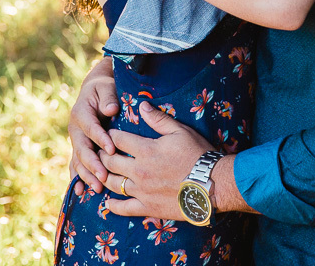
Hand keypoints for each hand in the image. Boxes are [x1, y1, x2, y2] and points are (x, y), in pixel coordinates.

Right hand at [68, 57, 117, 193]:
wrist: (95, 92)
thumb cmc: (103, 89)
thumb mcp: (106, 88)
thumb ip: (108, 98)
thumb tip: (111, 109)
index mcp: (81, 113)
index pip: (91, 128)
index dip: (100, 139)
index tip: (112, 149)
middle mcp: (75, 130)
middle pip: (82, 149)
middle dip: (92, 164)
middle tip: (104, 177)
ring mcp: (75, 141)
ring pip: (78, 161)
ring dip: (87, 175)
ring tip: (98, 189)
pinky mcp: (78, 150)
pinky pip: (76, 166)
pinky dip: (78, 179)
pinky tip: (80, 193)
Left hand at [99, 102, 211, 219]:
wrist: (213, 185)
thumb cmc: (198, 155)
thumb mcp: (180, 131)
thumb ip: (158, 119)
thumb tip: (142, 105)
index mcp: (146, 150)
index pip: (117, 139)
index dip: (111, 134)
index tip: (109, 133)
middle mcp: (139, 170)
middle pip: (110, 161)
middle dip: (103, 154)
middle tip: (101, 152)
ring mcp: (142, 191)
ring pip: (113, 183)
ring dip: (104, 176)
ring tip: (101, 172)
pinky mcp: (148, 208)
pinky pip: (124, 208)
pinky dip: (113, 206)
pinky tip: (108, 202)